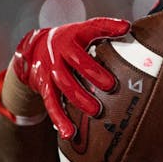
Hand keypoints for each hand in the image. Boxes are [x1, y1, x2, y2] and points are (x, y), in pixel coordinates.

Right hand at [11, 18, 130, 138]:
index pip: (83, 45)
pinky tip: (70, 134)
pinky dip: (60, 120)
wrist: (34, 48)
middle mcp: (55, 57)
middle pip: (70, 73)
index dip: (97, 56)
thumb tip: (128, 26)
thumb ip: (105, 27)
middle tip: (110, 89)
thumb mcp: (84, 29)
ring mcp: (48, 74)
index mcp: (68, 41)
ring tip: (95, 113)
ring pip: (60, 90)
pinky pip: (51, 105)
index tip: (113, 72)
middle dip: (90, 81)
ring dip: (76, 102)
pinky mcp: (43, 88)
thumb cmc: (70, 39)